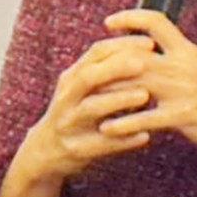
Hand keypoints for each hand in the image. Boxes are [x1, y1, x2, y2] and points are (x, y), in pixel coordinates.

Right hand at [18, 34, 157, 184]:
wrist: (45, 152)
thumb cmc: (75, 112)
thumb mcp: (81, 87)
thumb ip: (104, 68)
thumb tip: (144, 45)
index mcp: (72, 78)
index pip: (96, 53)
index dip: (122, 45)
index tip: (151, 44)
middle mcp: (67, 97)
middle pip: (88, 76)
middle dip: (116, 67)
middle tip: (144, 63)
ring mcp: (70, 123)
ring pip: (92, 108)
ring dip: (119, 100)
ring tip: (144, 96)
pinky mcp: (77, 150)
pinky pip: (101, 145)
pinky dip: (123, 140)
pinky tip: (144, 136)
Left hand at [100, 10, 196, 187]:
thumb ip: (174, 60)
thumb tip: (146, 52)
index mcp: (187, 51)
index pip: (157, 21)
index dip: (131, 17)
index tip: (109, 23)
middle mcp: (185, 65)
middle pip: (137, 54)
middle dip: (107, 62)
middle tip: (83, 69)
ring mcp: (185, 90)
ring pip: (137, 84)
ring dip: (108, 93)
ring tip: (84, 100)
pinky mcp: (185, 115)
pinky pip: (147, 118)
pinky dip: (124, 123)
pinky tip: (107, 129)